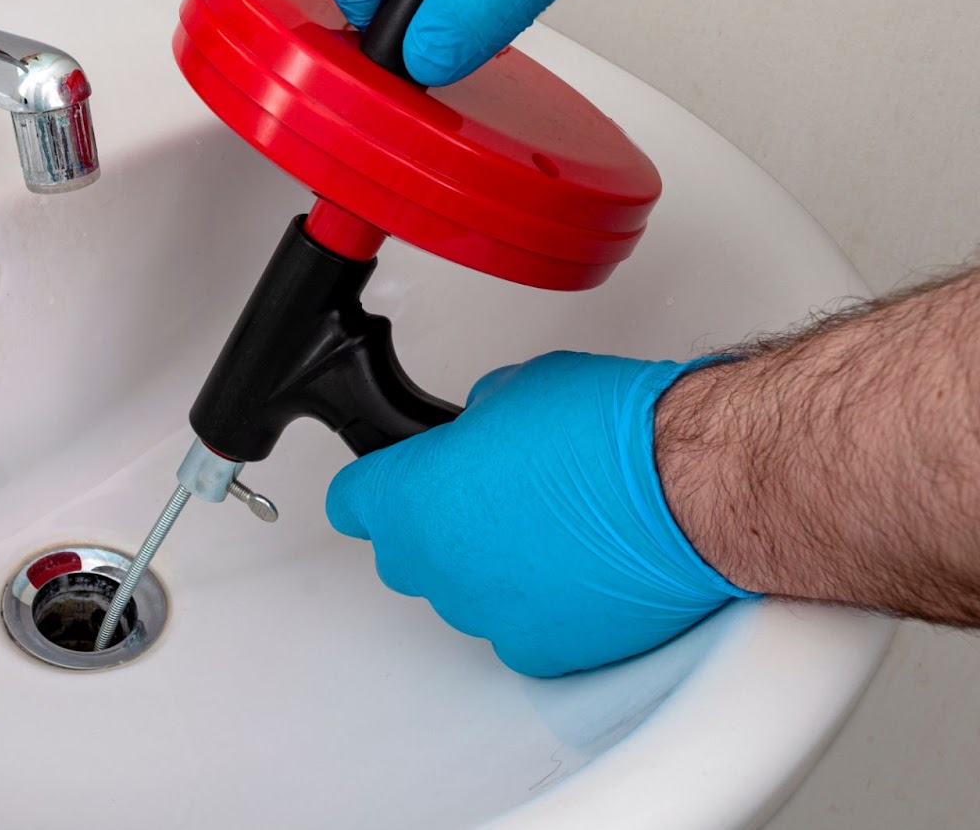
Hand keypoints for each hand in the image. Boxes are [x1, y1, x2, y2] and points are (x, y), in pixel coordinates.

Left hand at [325, 351, 754, 676]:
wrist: (689, 490)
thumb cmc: (610, 432)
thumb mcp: (515, 389)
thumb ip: (471, 422)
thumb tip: (475, 434)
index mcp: (412, 496)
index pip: (351, 502)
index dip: (374, 487)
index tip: (388, 483)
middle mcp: (437, 564)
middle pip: (406, 553)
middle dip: (435, 526)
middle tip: (491, 496)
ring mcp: (485, 614)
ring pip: (465, 593)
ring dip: (490, 567)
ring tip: (551, 530)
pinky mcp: (540, 652)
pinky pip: (519, 629)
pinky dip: (540, 606)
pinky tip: (578, 571)